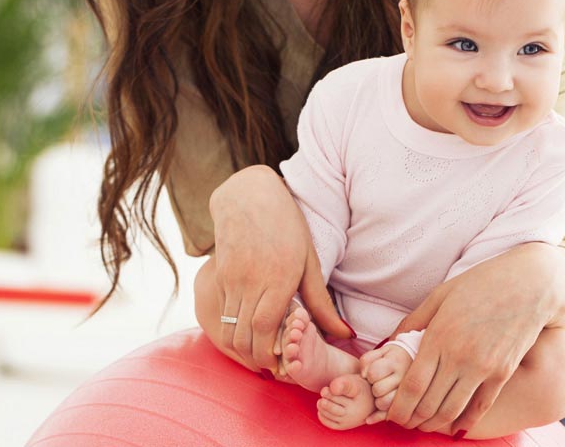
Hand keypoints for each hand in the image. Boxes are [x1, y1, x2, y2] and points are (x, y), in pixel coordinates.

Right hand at [207, 165, 349, 372]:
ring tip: (259, 354)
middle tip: (272, 366)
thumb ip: (322, 303)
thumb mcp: (310, 261)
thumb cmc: (287, 226)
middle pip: (243, 336)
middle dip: (255, 359)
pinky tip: (247, 333)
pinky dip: (232, 331)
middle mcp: (251, 280)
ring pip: (228, 329)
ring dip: (241, 349)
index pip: (265, 328)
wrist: (249, 196)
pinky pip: (221, 314)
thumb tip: (346, 335)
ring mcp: (231, 279)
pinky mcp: (219, 276)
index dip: (268, 353)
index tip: (281, 365)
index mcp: (279, 277)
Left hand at [385, 243, 564, 434]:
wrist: (529, 284)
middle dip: (412, 419)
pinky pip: (480, 407)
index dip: (399, 407)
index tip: (391, 414)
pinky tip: (455, 427)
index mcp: (440, 335)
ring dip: (434, 424)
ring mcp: (483, 367)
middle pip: (429, 404)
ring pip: (452, 410)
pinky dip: (465, 422)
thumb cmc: (480, 284)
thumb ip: (414, 321)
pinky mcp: (503, 373)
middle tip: (404, 421)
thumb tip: (389, 343)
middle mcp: (460, 356)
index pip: (412, 385)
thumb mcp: (440, 294)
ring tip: (424, 425)